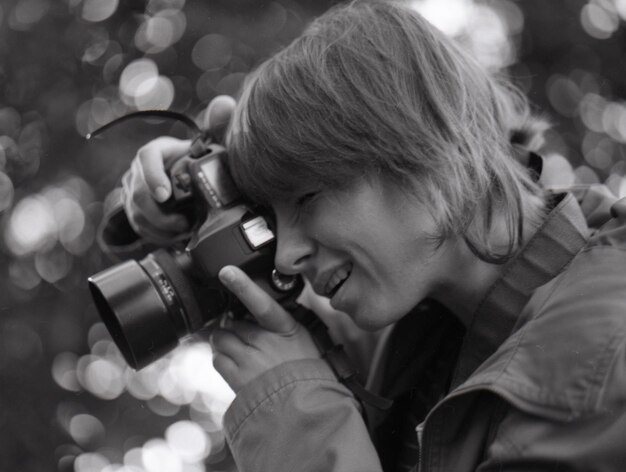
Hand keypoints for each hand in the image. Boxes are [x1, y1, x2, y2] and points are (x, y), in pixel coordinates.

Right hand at [120, 95, 236, 244]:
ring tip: (184, 232)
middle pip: (138, 194)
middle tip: (185, 224)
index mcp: (156, 152)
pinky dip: (159, 237)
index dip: (152, 176)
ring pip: (137, 214)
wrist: (183, 180)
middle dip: (161, 214)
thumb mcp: (208, 145)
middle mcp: (138, 171)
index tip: (165, 195)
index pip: (146, 158)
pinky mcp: (134, 213)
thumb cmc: (196, 161)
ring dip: (161, 228)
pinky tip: (176, 238)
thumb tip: (225, 103)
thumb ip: (217, 126)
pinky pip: (140, 229)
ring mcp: (132, 193)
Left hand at [211, 266, 321, 391]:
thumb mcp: (301, 335)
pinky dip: (222, 357)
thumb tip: (255, 305)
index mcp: (284, 328)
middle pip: (233, 322)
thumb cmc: (305, 366)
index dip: (243, 286)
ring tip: (240, 349)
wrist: (304, 403)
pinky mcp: (237, 378)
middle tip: (246, 335)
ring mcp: (250, 361)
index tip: (227, 271)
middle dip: (234, 326)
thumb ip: (279, 319)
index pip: (261, 303)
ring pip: (221, 339)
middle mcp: (265, 343)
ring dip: (225, 341)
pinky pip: (217, 359)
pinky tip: (236, 362)